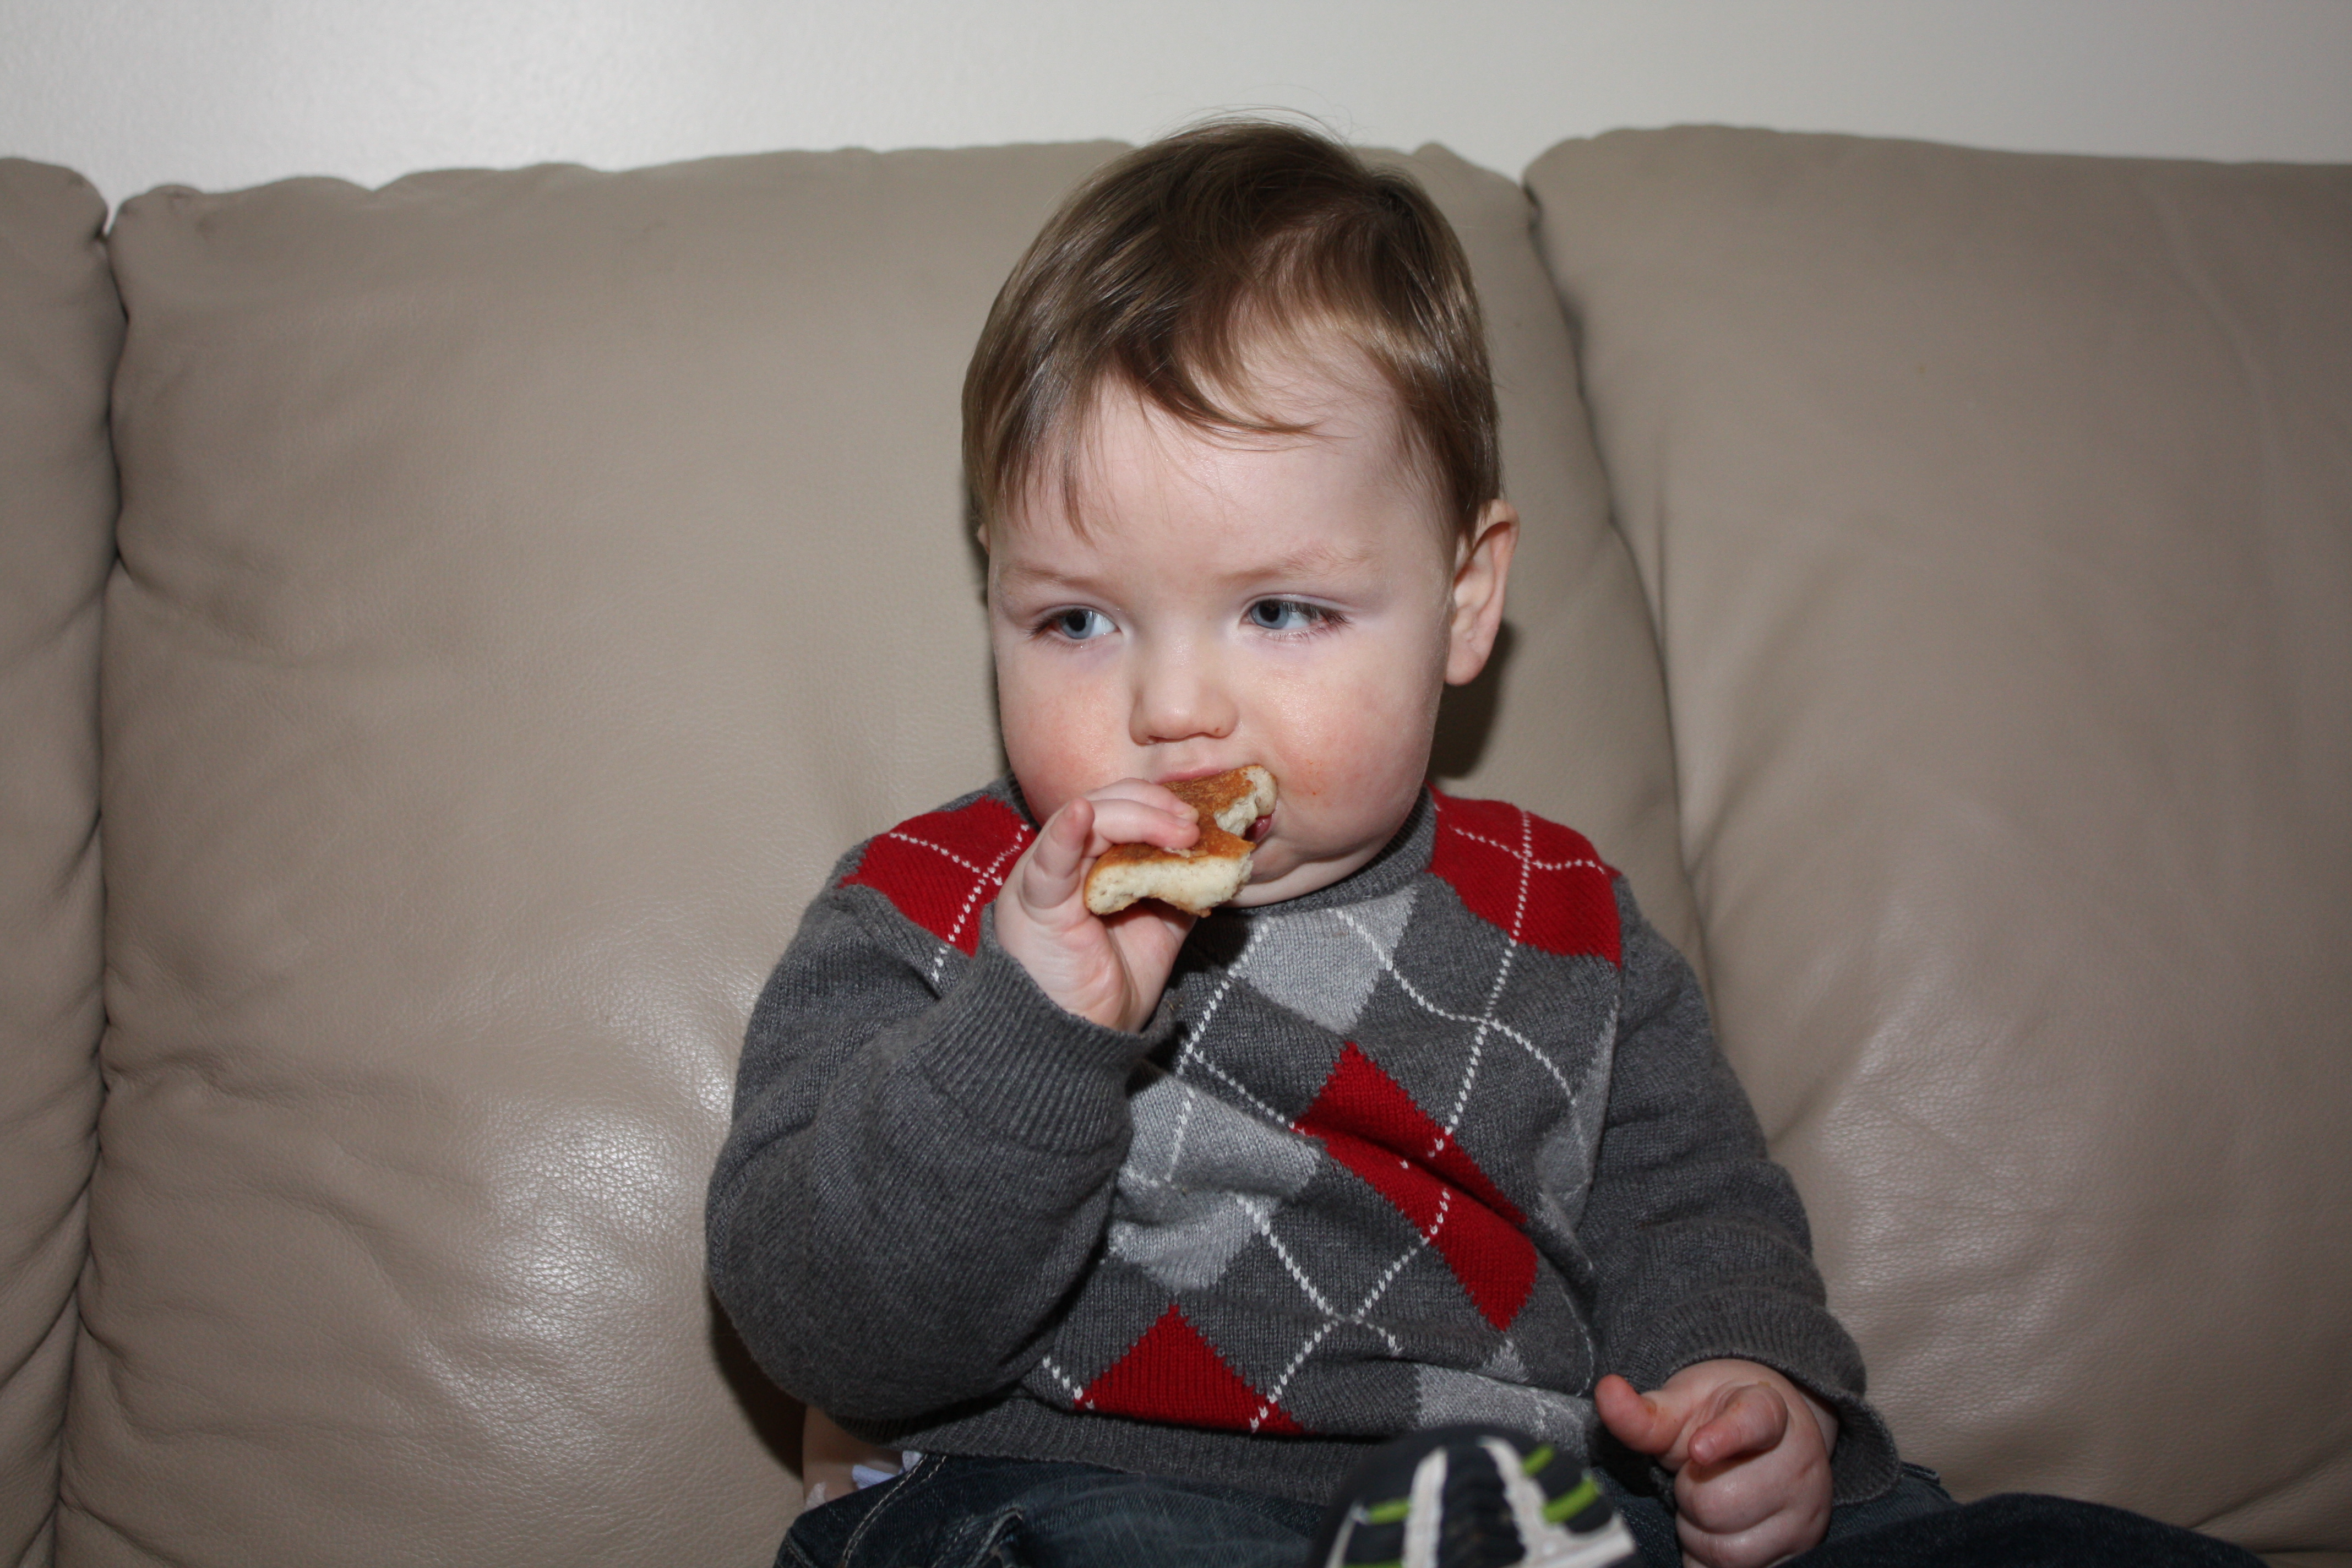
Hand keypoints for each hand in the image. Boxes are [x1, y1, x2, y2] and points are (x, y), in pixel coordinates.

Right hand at [994, 780, 1200, 1031]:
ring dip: (1139, 817)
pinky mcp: (1034, 900)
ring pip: (1088, 820)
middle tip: (1195, 825)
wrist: (1079, 1040)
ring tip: (1179, 831)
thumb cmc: (1109, 987)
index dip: (1164, 805)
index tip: (1204, 819)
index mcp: (1093, 862)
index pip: (1125, 809)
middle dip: (1157, 807)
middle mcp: (1066, 860)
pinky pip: (1047, 859)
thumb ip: (1180, 890)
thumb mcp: (1160, 928)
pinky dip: (1065, 834)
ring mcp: (1046, 875)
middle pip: (1109, 805)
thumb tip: (1219, 858)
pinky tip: (1081, 816)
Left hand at [1596, 1361, 1836, 1567]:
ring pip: (1729, 1551)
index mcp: (1769, 1411)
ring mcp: (1804, 1514)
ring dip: (1699, 1535)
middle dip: (1689, 1497)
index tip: (1698, 1449)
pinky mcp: (1800, 1552)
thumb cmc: (1720, 1415)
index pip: (1754, 1422)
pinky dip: (1711, 1561)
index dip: (1725, 1437)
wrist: (1775, 1431)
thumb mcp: (1683, 1404)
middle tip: (1696, 1477)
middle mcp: (1798, 1464)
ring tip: (1708, 1505)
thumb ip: (1646, 1411)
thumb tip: (1607, 1393)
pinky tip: (1715, 1534)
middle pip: (1720, 1503)